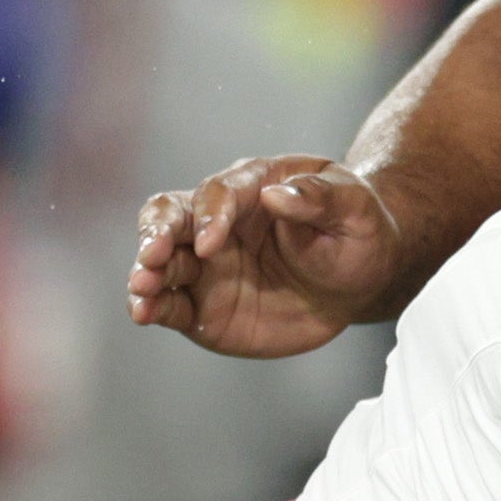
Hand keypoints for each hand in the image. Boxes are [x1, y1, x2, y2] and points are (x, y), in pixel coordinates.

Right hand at [128, 154, 407, 355]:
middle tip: (153, 256)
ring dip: (146, 272)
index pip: (218, 192)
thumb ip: (319, 198)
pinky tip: (144, 312)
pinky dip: (152, 306)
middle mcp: (218, 221)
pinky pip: (169, 302)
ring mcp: (206, 263)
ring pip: (160, 259)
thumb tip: (277, 195)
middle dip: (156, 234)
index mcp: (252, 187)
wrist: (359, 279)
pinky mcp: (203, 303)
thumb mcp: (354, 208)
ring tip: (142, 290)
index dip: (210, 215)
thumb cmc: (357, 232)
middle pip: (170, 216)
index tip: (211, 243)